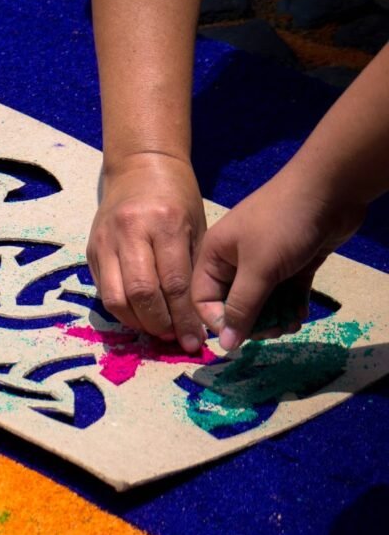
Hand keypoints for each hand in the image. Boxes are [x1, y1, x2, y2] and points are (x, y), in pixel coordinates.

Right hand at [87, 153, 207, 352]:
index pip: (173, 283)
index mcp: (165, 223)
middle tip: (175, 338)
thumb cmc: (177, 197)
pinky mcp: (91, 249)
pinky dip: (122, 310)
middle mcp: (130, 232)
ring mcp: (105, 241)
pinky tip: (139, 317)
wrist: (139, 166)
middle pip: (141, 294)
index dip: (184, 318)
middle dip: (160, 324)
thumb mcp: (196, 227)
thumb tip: (197, 318)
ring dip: (137, 322)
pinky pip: (103, 290)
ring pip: (115, 297)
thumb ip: (192, 270)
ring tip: (156, 330)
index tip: (195, 341)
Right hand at [191, 167, 365, 350]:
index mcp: (214, 256)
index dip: (219, 321)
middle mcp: (234, 260)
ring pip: (261, 301)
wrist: (331, 188)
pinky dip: (290, 306)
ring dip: (274, 317)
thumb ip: (242, 308)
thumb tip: (225, 346)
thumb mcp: (258, 269)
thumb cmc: (283, 225)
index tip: (241, 335)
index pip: (203, 300)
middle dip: (252, 321)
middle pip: (233, 304)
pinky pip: (284, 293)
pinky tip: (300, 315)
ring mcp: (264, 261)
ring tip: (290, 323)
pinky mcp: (290, 263)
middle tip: (273, 329)